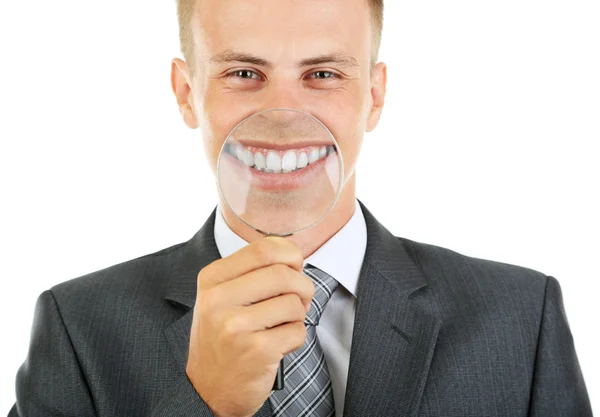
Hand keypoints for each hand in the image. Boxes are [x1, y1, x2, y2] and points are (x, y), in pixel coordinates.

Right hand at [186, 236, 314, 416]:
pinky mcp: (256, 350)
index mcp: (212, 279)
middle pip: (283, 273)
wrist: (208, 390)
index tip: (295, 267)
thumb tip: (293, 255)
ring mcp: (235, 326)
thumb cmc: (222, 339)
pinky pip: (297, 331)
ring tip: (282, 324)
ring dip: (299, 314)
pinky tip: (278, 344)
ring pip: (294, 303)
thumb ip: (251, 272)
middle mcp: (218, 300)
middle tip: (300, 298)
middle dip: (303, 286)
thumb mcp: (222, 297)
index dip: (290, 254)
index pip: (264, 248)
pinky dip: (296, 337)